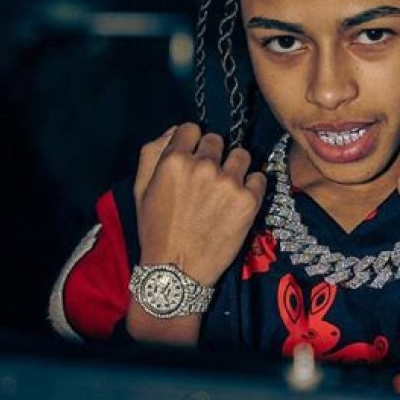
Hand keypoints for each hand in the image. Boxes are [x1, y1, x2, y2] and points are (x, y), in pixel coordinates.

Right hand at [133, 123, 266, 286]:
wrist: (177, 271)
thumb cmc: (156, 230)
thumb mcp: (141, 189)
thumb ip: (152, 153)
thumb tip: (175, 130)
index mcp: (175, 160)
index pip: (192, 128)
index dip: (192, 143)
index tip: (193, 158)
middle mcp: (204, 166)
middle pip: (218, 140)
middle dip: (214, 155)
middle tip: (208, 179)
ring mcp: (229, 182)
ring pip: (242, 154)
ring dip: (235, 167)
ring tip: (226, 189)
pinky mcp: (249, 200)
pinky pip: (259, 177)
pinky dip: (252, 186)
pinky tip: (239, 201)